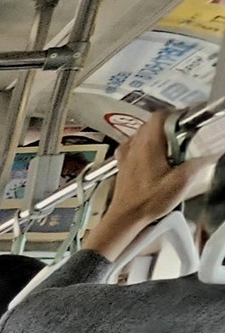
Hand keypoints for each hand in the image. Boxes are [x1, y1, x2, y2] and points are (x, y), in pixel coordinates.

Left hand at [85, 109, 219, 256]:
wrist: (125, 218)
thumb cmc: (150, 201)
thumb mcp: (181, 181)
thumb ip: (198, 163)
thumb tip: (211, 153)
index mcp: (149, 144)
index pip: (161, 115)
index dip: (177, 114)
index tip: (190, 120)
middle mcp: (135, 145)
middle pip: (152, 123)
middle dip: (170, 124)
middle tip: (184, 134)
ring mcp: (126, 155)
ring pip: (142, 133)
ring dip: (157, 134)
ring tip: (171, 145)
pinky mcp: (122, 165)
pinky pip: (132, 146)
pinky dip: (143, 145)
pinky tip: (151, 154)